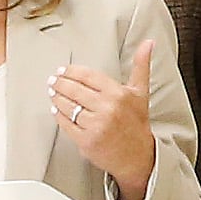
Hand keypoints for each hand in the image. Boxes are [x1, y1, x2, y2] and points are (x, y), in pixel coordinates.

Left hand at [51, 36, 158, 199]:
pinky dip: (59, 116)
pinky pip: (66, 124)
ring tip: (53, 92)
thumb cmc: (137, 123)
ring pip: (68, 106)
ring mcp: (96, 125)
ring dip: (57, 98)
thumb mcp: (141, 92)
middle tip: (53, 80)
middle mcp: (107, 108)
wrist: (138, 156)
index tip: (63, 70)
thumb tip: (148, 43)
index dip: (71, 71)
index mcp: (118, 93)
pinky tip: (57, 110)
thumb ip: (141, 65)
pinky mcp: (86, 141)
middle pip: (74, 90)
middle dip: (60, 83)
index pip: (87, 76)